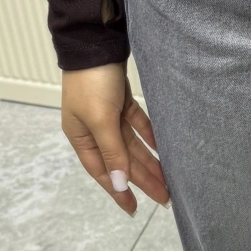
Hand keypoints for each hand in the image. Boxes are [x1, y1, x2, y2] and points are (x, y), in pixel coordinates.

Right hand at [61, 62, 170, 216]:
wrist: (97, 42)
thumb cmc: (92, 82)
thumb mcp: (101, 120)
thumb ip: (112, 152)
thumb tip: (118, 184)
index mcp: (82, 137)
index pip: (103, 171)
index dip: (118, 191)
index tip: (134, 209)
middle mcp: (94, 129)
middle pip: (122, 160)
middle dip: (142, 179)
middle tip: (165, 198)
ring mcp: (108, 115)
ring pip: (133, 145)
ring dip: (150, 161)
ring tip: (169, 179)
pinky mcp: (122, 101)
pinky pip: (139, 126)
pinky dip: (151, 137)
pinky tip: (165, 150)